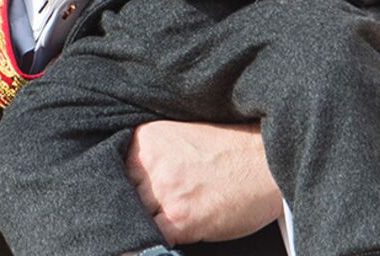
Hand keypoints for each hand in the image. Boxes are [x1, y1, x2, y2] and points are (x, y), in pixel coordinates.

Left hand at [126, 120, 279, 244]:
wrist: (265, 162)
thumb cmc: (226, 150)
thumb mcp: (176, 137)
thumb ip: (149, 155)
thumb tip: (129, 181)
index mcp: (145, 139)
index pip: (115, 168)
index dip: (122, 185)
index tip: (126, 193)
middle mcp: (150, 163)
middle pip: (123, 192)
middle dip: (130, 204)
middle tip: (140, 210)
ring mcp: (165, 191)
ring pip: (136, 217)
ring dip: (143, 224)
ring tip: (155, 223)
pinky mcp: (182, 219)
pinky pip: (154, 237)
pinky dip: (155, 241)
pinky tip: (163, 238)